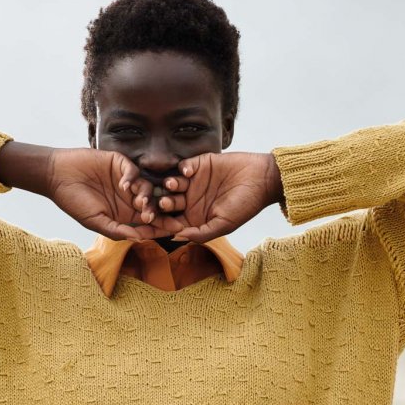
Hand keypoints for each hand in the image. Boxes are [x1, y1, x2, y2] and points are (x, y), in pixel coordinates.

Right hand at [47, 148, 192, 241]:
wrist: (56, 176)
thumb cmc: (73, 202)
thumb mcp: (95, 222)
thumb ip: (117, 231)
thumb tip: (140, 240)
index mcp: (125, 215)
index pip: (148, 223)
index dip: (160, 227)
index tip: (174, 232)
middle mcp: (128, 198)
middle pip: (152, 205)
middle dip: (159, 212)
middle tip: (157, 216)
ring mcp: (125, 181)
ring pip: (146, 188)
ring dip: (146, 196)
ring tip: (140, 202)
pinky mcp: (120, 164)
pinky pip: (134, 171)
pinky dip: (132, 178)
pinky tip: (124, 185)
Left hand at [119, 151, 282, 241]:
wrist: (262, 179)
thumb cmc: (246, 206)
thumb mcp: (224, 224)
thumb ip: (200, 233)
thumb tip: (175, 238)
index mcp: (193, 218)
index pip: (169, 224)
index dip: (156, 228)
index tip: (141, 231)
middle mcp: (190, 201)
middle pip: (166, 204)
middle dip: (159, 206)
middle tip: (160, 203)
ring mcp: (193, 183)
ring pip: (172, 185)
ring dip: (169, 186)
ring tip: (173, 185)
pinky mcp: (198, 165)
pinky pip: (182, 167)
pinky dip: (182, 169)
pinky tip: (188, 172)